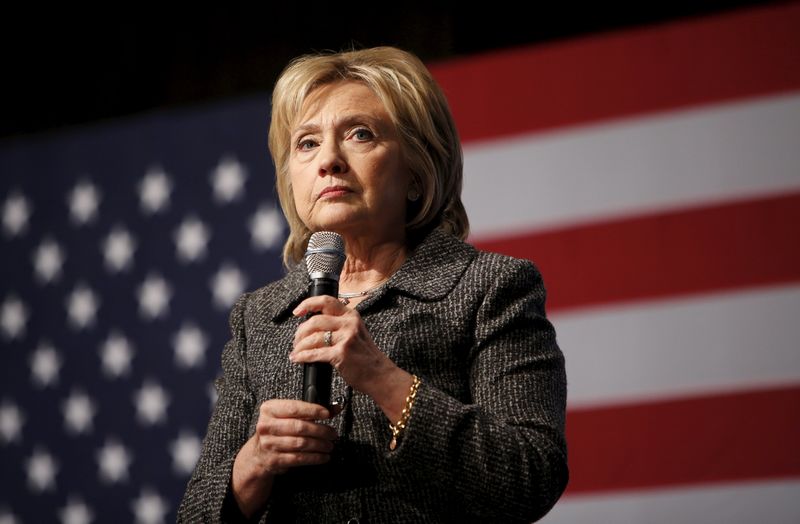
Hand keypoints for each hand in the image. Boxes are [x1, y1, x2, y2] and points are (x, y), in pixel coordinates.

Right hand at [231, 399, 337, 515]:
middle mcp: (266, 426)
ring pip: (301, 444)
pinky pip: (299, 459)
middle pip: (299, 427)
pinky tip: (323, 456)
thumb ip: (311, 410)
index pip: (294, 408)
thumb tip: (336, 408)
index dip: (313, 410)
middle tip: (332, 433)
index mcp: (269, 409)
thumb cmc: (278, 429)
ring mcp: (269, 444)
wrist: (259, 453)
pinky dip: (314, 458)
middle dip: (321, 431)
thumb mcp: (289, 415)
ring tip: (329, 445)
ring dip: (319, 445)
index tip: (327, 414)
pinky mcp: (274, 460)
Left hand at [290, 295, 393, 395]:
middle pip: (315, 321)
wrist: (379, 375)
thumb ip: (338, 325)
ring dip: (300, 346)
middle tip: (296, 342)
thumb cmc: (364, 356)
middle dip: (300, 333)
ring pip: (313, 338)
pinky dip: (303, 357)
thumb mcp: (355, 332)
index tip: (296, 312)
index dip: (308, 304)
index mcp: (351, 315)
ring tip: (296, 353)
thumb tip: (310, 325)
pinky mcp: (341, 353)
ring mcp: (346, 338)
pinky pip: (315, 353)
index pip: (326, 301)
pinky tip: (297, 359)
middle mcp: (349, 323)